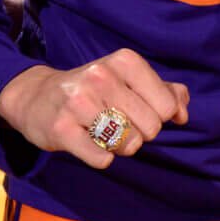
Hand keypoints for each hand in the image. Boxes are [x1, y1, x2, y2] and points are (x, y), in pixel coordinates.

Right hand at [0, 52, 189, 170]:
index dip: (157, 117)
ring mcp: (79, 102)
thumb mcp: (129, 80)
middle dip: (140, 133)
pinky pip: (102, 159)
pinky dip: (101, 157)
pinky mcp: (61, 129)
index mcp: (124, 61)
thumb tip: (182, 113)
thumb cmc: (94, 91)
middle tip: (117, 123)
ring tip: (103, 132)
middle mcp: (101, 76)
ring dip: (121, 147)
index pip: (166, 107)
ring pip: (129, 144)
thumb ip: (165, 92)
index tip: (137, 110)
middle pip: (151, 129)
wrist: (37, 97)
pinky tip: (87, 142)